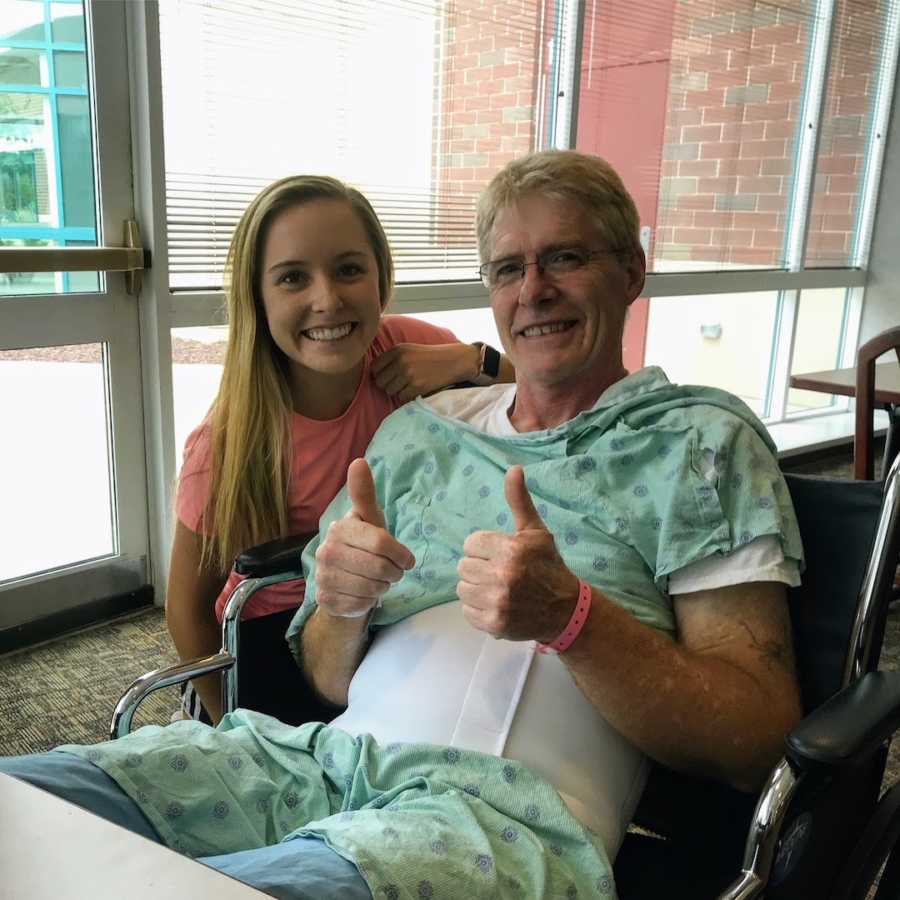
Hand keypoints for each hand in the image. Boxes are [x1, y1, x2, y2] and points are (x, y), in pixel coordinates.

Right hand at [314, 458, 414, 617]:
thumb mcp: (370, 520)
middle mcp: (325, 551)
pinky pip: (361, 605)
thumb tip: (358, 461)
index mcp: (340, 528)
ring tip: (377, 581)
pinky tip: (363, 593)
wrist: (344, 581)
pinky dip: (369, 602)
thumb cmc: (363, 545)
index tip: (405, 559)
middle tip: (391, 572)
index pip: (382, 542)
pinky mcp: (325, 600)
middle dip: (393, 573)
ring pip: (373, 588)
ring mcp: (322, 577)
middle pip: (380, 568)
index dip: (400, 554)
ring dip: (383, 587)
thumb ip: (365, 494)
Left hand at [371, 343, 478, 401]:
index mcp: (397, 350)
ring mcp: (408, 374)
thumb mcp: (409, 349)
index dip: (379, 375)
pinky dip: (407, 397)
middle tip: (400, 384)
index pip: (374, 368)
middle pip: (380, 381)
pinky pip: (401, 398)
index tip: (389, 377)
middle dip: (387, 385)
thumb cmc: (430, 356)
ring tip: (408, 386)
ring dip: (397, 392)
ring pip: (389, 391)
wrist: (454, 360)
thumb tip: (374, 374)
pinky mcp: (417, 386)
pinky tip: (415, 390)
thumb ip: (392, 358)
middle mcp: (400, 361)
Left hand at [456, 465, 579, 641]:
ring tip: (496, 588)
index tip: (499, 554)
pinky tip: (496, 604)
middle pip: (463, 566)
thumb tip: (514, 468)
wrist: (565, 610)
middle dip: (478, 567)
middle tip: (498, 572)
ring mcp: (498, 602)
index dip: (483, 548)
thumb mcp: (535, 531)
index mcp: (511, 549)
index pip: (470, 544)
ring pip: (462, 589)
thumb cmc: (547, 565)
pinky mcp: (494, 624)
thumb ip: (519, 501)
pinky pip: (467, 611)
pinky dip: (478, 609)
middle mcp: (504, 575)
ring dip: (475, 588)